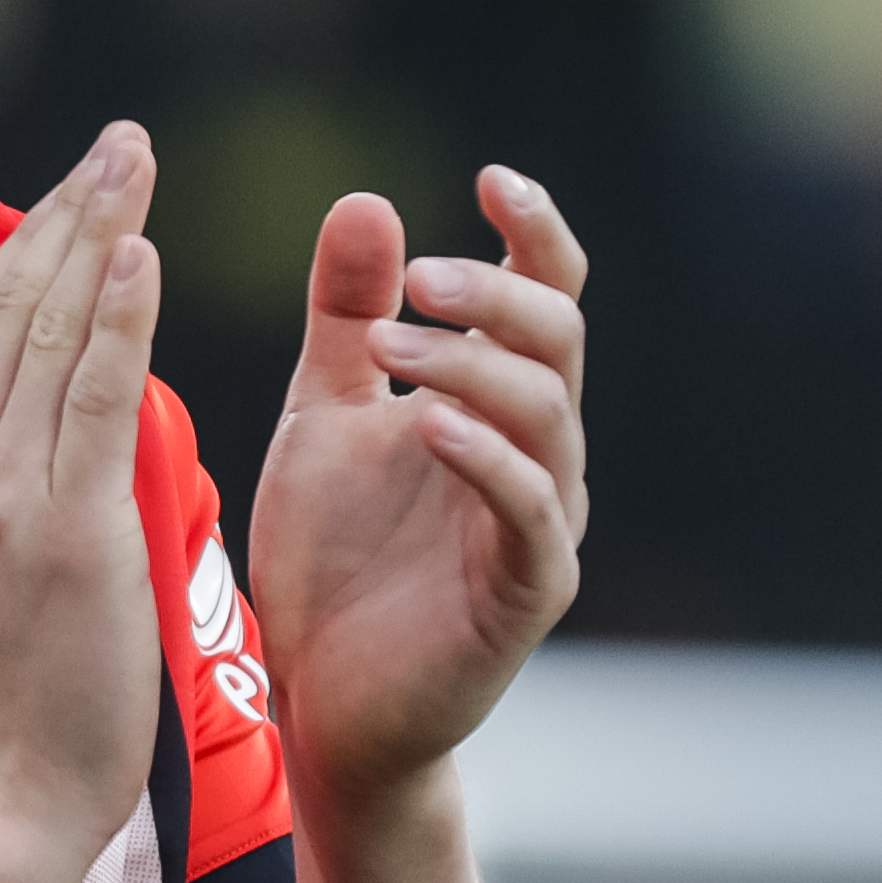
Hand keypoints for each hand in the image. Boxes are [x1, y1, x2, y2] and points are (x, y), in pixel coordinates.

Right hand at [0, 123, 167, 877]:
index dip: (24, 249)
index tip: (70, 192)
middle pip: (4, 308)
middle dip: (63, 213)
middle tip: (117, 143)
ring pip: (46, 333)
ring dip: (96, 234)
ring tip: (135, 164)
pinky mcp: (58, 528)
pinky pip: (90, 397)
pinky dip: (117, 316)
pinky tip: (141, 252)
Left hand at [246, 166, 588, 821]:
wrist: (322, 705)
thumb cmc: (333, 562)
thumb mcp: (324, 416)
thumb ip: (346, 317)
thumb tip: (367, 199)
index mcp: (498, 403)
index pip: (547, 297)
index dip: (535, 234)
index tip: (491, 178)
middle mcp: (539, 455)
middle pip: (559, 342)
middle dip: (497, 294)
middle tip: (420, 275)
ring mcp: (541, 525)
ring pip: (548, 417)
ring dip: (475, 366)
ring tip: (396, 341)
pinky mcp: (525, 595)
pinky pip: (528, 514)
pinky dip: (488, 461)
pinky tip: (430, 426)